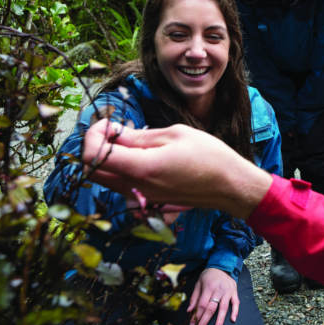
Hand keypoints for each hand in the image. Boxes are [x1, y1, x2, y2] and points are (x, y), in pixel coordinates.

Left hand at [81, 119, 270, 218]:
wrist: (231, 186)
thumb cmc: (210, 156)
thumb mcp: (175, 134)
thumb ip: (138, 136)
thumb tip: (112, 132)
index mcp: (141, 168)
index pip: (94, 156)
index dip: (93, 135)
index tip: (107, 123)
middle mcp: (136, 188)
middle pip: (92, 172)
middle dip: (95, 147)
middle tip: (113, 131)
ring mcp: (142, 198)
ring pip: (106, 180)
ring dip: (107, 159)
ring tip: (129, 141)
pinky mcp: (149, 202)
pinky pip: (121, 187)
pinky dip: (120, 171)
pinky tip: (140, 157)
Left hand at [188, 267, 237, 324]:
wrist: (222, 266)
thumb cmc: (208, 276)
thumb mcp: (198, 283)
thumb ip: (194, 297)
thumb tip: (189, 311)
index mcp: (208, 287)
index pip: (202, 305)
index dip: (196, 316)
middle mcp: (218, 290)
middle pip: (211, 308)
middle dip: (205, 321)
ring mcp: (228, 291)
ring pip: (224, 308)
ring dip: (220, 320)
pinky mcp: (234, 292)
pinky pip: (236, 303)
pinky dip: (235, 311)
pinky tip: (232, 320)